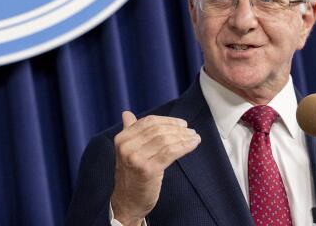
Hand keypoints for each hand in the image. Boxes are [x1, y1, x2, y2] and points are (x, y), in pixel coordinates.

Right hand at [110, 111, 200, 225]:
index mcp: (122, 139)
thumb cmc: (131, 176)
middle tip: (191, 131)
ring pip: (165, 141)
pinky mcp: (148, 170)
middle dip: (177, 129)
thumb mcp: (127, 152)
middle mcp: (126, 146)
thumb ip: (128, 132)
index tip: (181, 123)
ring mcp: (136, 158)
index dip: (167, 121)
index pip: (147, 122)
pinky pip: (170, 153)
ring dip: (183, 137)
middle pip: (158, 130)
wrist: (127, 202)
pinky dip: (184, 146)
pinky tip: (193, 145)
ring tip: (194, 137)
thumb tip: (127, 113)